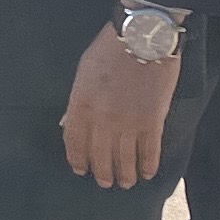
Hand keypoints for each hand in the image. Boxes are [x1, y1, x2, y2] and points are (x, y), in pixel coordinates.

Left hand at [60, 24, 183, 190]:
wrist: (143, 36)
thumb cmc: (109, 49)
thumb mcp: (83, 72)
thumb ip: (75, 101)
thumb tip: (68, 124)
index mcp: (81, 105)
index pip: (74, 143)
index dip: (77, 160)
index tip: (81, 170)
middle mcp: (102, 120)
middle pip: (100, 157)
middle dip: (102, 173)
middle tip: (106, 182)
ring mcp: (128, 123)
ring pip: (124, 160)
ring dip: (125, 175)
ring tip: (126, 182)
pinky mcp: (152, 122)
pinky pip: (149, 152)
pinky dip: (148, 165)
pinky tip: (147, 173)